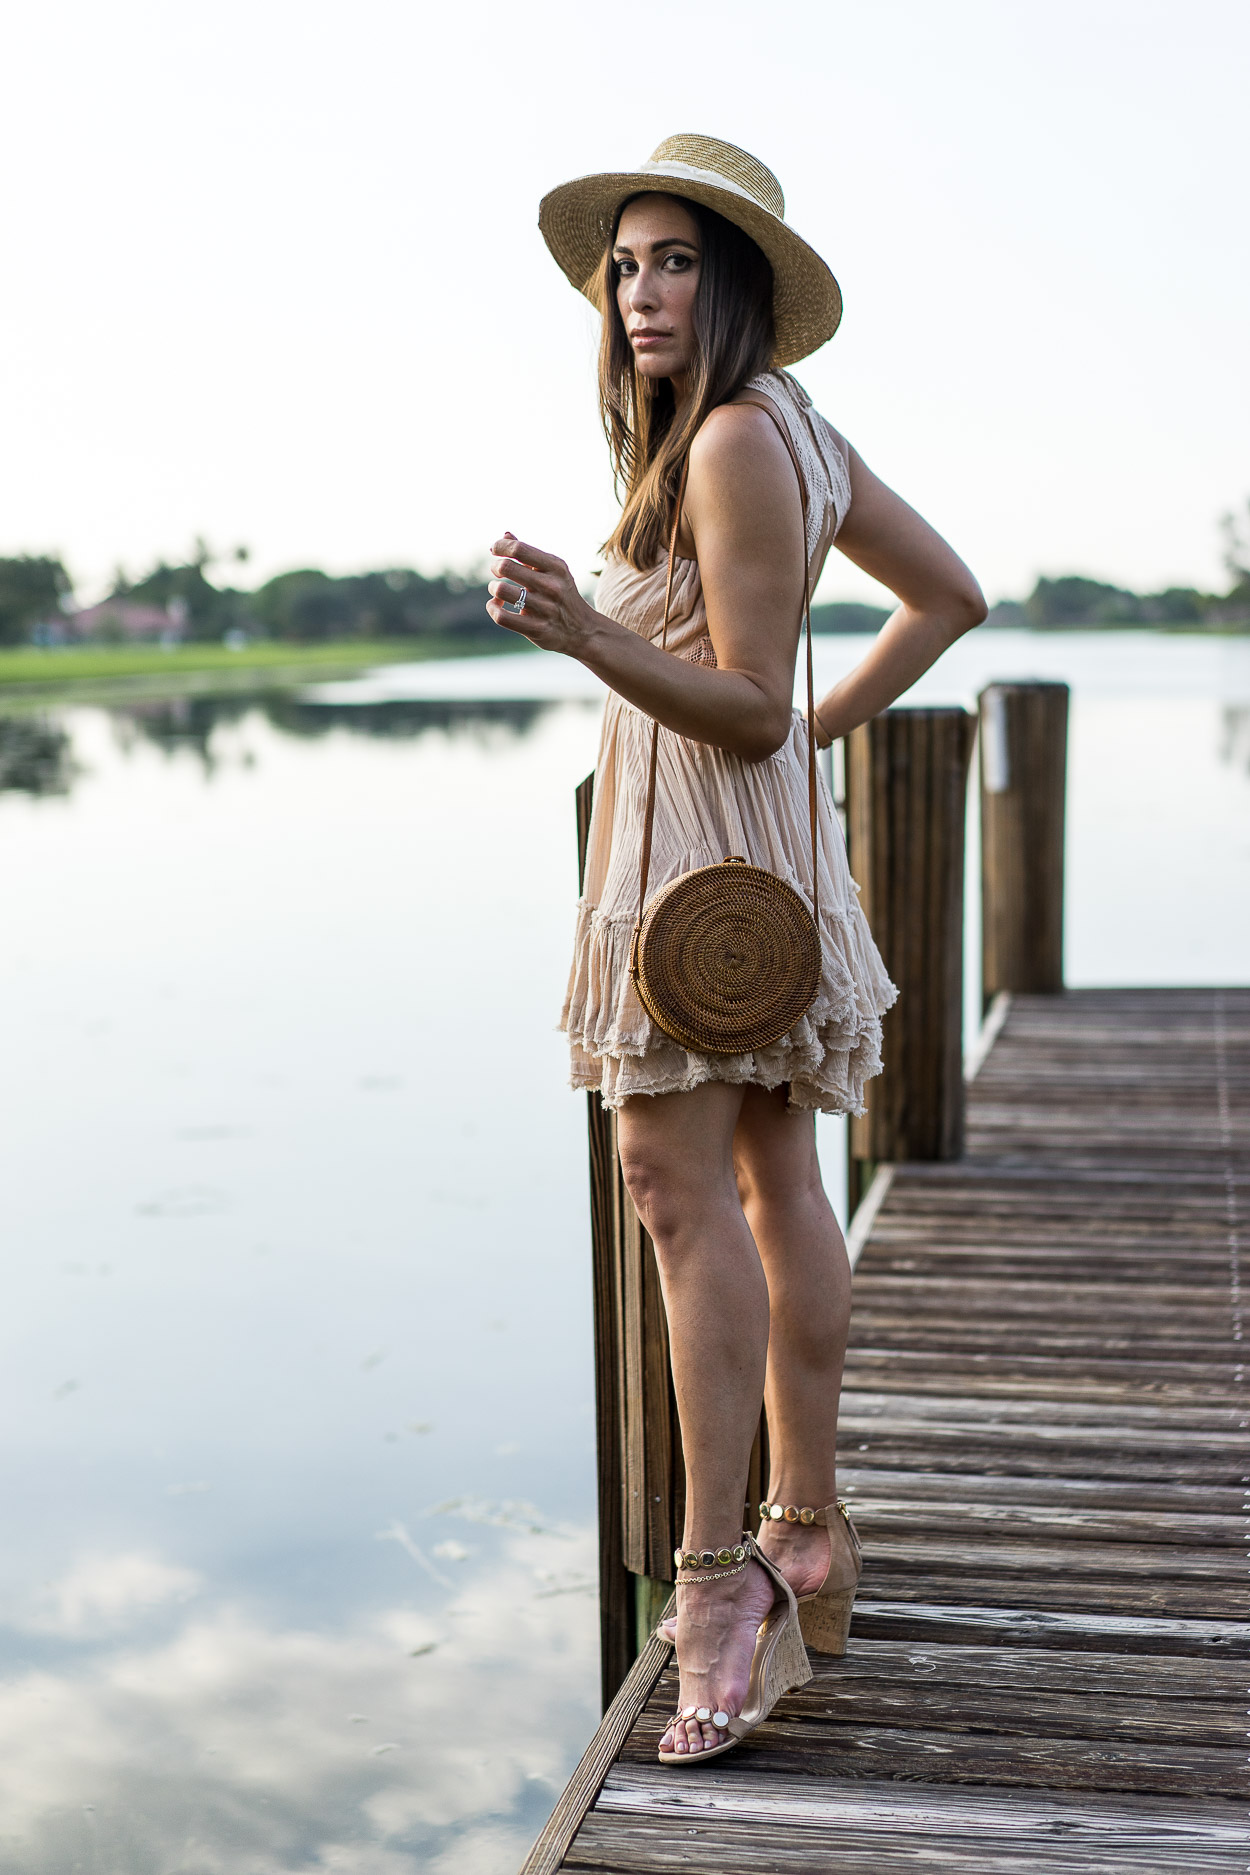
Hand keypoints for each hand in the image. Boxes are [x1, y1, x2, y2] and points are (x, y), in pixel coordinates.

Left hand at [486, 533, 593, 653]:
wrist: (583, 630)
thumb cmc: (562, 595)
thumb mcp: (553, 571)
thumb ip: (528, 553)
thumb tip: (505, 535)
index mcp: (556, 567)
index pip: (519, 549)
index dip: (501, 547)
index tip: (495, 550)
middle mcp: (552, 586)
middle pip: (506, 567)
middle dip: (496, 567)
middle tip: (497, 572)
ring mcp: (545, 609)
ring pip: (501, 591)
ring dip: (494, 588)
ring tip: (497, 590)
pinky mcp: (537, 629)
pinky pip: (502, 617)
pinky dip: (493, 608)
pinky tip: (496, 606)